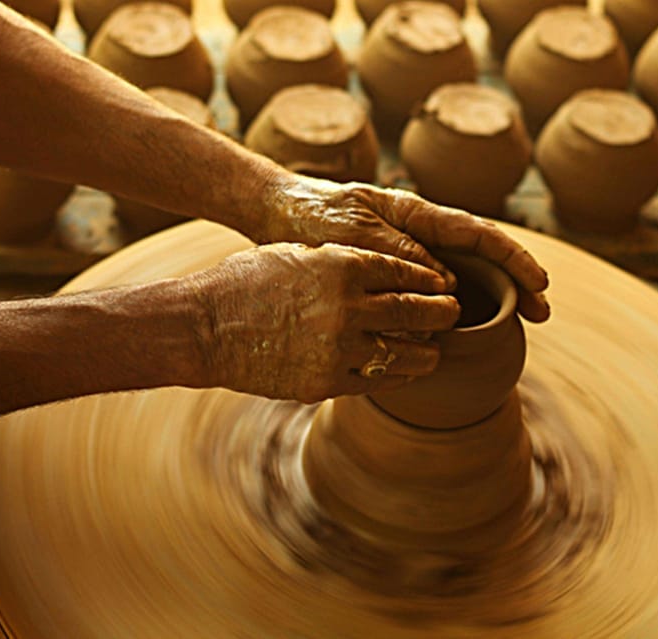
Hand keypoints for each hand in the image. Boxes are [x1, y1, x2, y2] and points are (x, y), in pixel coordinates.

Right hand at [184, 243, 459, 403]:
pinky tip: (405, 371)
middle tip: (452, 313)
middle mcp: (348, 306)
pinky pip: (378, 381)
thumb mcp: (300, 255)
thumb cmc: (247, 282)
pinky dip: (397, 375)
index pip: (404, 271)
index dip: (429, 280)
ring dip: (428, 351)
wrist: (205, 327)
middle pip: (415, 312)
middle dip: (442, 313)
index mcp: (342, 264)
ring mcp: (340, 348)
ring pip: (404, 352)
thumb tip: (385, 275)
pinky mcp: (328, 382)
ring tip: (436, 350)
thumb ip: (345, 263)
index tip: (442, 285)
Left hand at [251, 175, 550, 322]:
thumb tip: (445, 284)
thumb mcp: (353, 233)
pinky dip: (450, 317)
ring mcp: (409, 258)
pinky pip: (429, 300)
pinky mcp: (392, 281)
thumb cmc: (314, 215)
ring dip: (488, 305)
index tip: (540, 283)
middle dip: (516, 284)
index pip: (480, 235)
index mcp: (417, 215)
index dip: (514, 259)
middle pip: (481, 259)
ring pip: (460, 282)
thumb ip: (397, 254)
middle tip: (543, 315)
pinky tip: (461, 340)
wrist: (279, 216)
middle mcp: (421, 237)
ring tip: (515, 331)